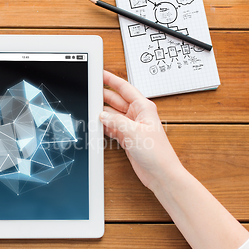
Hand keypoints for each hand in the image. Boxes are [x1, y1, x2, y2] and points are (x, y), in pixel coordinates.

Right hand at [99, 70, 182, 190]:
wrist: (161, 174)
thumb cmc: (157, 153)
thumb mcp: (134, 132)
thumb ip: (116, 121)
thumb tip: (102, 115)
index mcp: (143, 107)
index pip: (124, 88)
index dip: (111, 79)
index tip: (100, 73)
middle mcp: (137, 115)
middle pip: (115, 100)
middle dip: (102, 96)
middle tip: (88, 92)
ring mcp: (131, 126)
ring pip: (111, 114)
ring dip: (101, 113)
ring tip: (88, 109)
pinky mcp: (126, 137)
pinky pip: (111, 127)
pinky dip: (103, 126)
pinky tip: (95, 125)